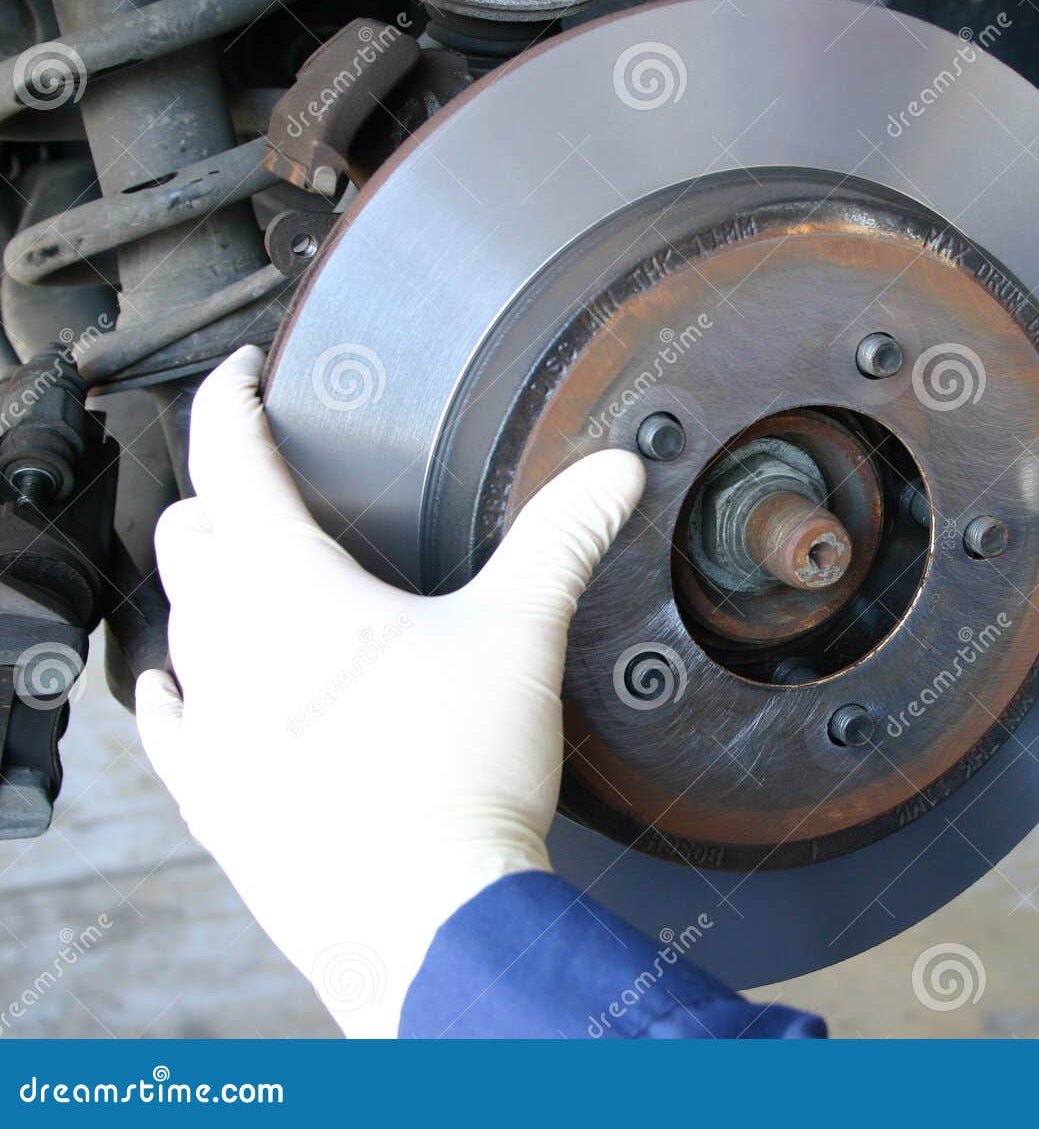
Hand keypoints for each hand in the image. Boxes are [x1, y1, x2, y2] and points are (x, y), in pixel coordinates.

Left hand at [134, 346, 644, 1036]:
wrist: (425, 915)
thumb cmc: (459, 771)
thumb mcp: (520, 631)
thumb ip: (562, 536)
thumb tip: (614, 470)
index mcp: (287, 586)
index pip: (229, 458)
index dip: (231, 401)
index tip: (242, 378)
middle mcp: (227, 643)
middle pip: (188, 533)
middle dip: (219, 493)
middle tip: (262, 483)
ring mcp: (212, 724)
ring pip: (176, 621)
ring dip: (206, 586)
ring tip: (246, 576)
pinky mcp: (214, 794)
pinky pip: (170, 722)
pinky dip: (178, 686)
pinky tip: (181, 686)